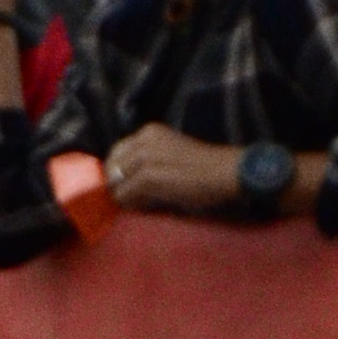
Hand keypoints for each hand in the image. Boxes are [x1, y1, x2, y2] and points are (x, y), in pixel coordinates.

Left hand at [105, 124, 243, 215]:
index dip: (116, 171)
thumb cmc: (206, 168)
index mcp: (150, 132)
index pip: (117, 151)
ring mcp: (144, 157)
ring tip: (140, 204)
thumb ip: (149, 159)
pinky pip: (125, 194)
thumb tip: (123, 180)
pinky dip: (132, 204)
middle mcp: (143, 139)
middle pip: (111, 166)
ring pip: (116, 182)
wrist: (226, 172)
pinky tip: (147, 206)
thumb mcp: (172, 153)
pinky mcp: (148, 177)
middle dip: (115, 183)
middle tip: (127, 199)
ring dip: (125, 196)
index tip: (122, 186)